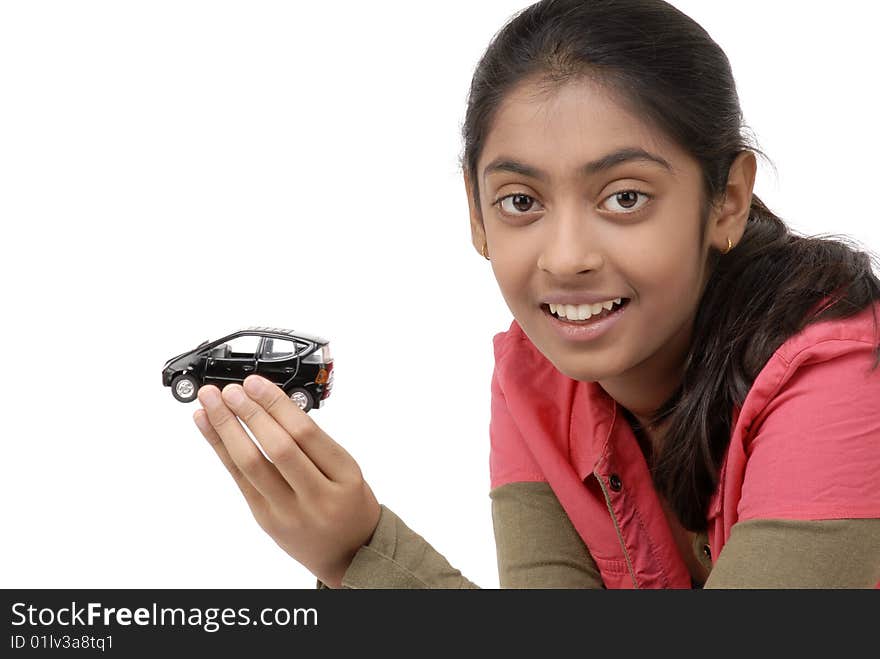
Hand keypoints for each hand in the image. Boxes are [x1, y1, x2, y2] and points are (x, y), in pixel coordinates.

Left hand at [191, 375, 380, 587]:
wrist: (348, 553)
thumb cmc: (349, 505)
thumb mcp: (348, 470)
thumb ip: (315, 443)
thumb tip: (272, 405)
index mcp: (343, 478)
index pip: (306, 434)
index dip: (276, 405)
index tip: (256, 383)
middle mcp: (316, 497)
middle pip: (278, 448)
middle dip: (249, 414)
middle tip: (230, 389)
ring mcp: (287, 511)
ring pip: (252, 465)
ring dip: (227, 429)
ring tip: (210, 402)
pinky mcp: (265, 518)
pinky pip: (240, 479)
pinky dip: (221, 449)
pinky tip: (208, 427)